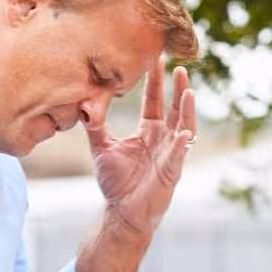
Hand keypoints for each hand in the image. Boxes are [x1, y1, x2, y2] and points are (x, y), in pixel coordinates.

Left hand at [87, 58, 196, 240]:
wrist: (123, 211)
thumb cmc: (115, 182)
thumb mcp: (101, 147)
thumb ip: (95, 125)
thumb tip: (83, 103)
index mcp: (148, 132)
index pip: (153, 101)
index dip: (155, 82)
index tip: (155, 59)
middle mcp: (163, 139)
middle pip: (173, 108)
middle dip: (176, 88)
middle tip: (178, 66)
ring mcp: (171, 153)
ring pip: (184, 126)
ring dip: (187, 109)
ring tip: (189, 91)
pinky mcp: (172, 170)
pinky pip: (180, 153)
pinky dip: (183, 142)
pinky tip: (185, 131)